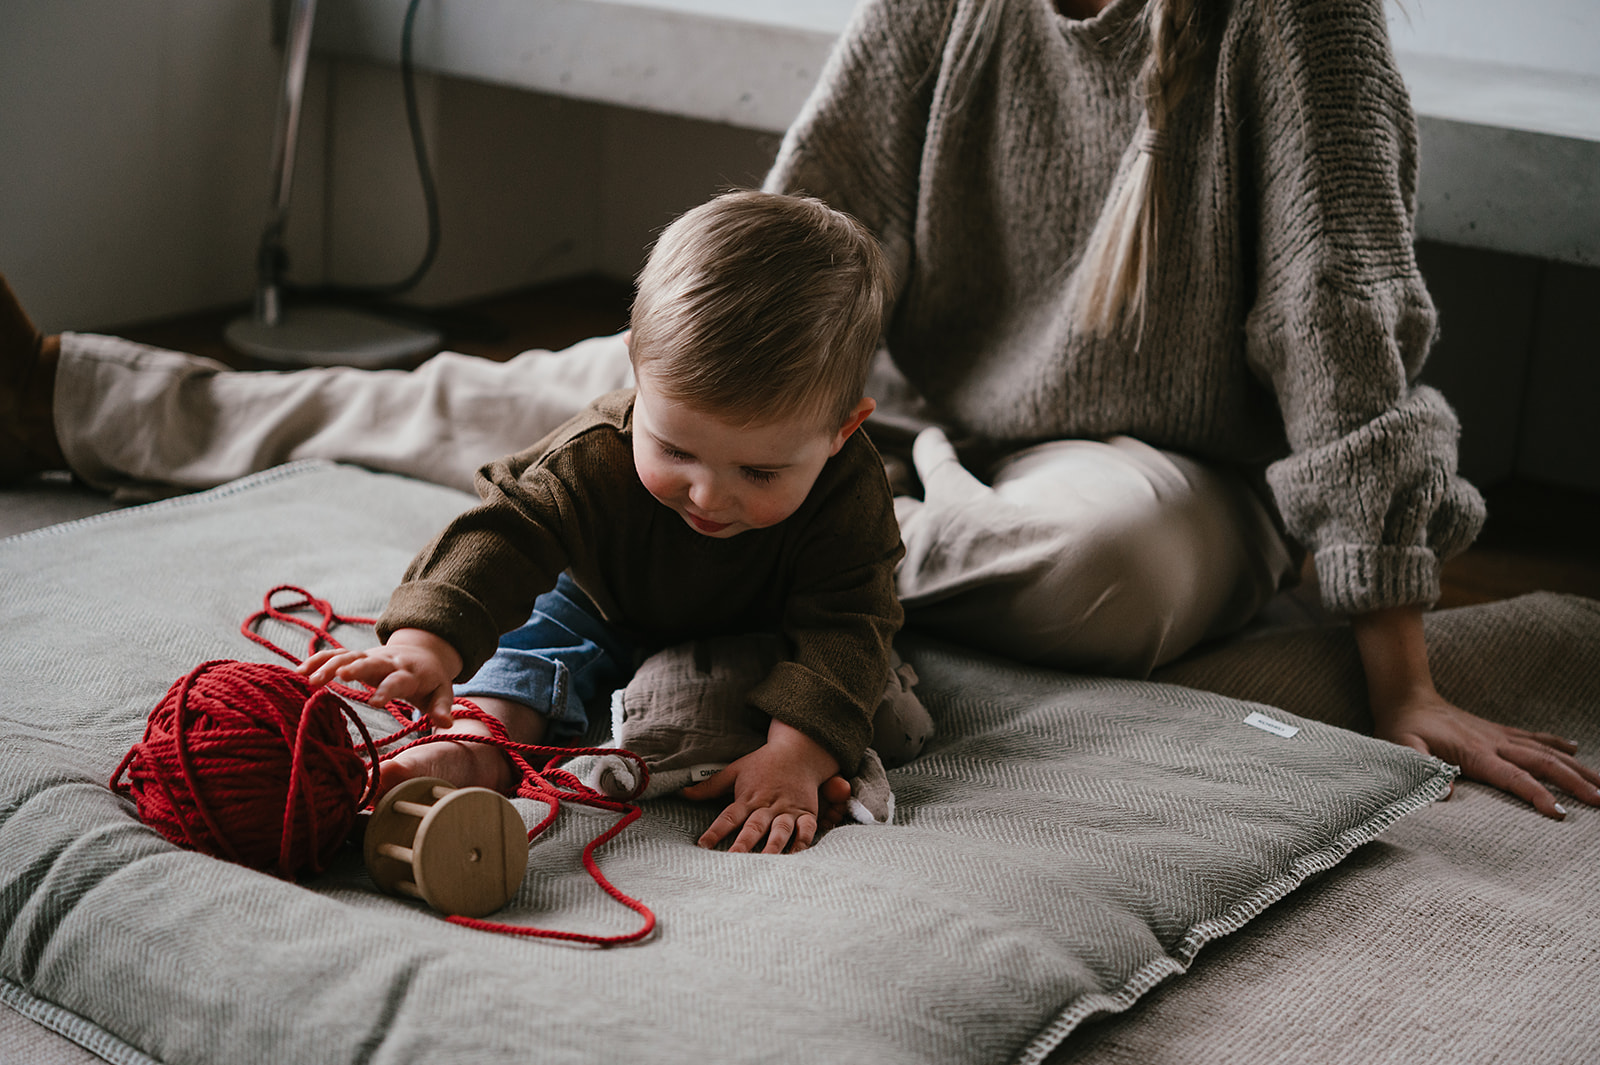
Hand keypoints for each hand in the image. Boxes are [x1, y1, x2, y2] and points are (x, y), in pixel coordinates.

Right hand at [299, 627, 461, 728]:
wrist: (423, 652)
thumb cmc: (430, 680)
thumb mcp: (442, 692)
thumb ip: (442, 708)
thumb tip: (446, 724)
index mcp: (409, 672)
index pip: (397, 681)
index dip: (386, 690)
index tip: (374, 703)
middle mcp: (386, 661)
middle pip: (369, 663)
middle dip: (355, 669)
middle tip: (338, 677)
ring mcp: (369, 657)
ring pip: (347, 657)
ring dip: (328, 666)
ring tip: (308, 681)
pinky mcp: (356, 657)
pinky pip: (334, 655)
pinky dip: (318, 660)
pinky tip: (298, 672)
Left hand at [680, 720, 840, 852]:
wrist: (799, 751)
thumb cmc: (763, 763)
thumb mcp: (735, 770)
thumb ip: (710, 785)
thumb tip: (683, 792)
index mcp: (748, 798)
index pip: (728, 816)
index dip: (715, 831)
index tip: (703, 845)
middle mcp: (767, 806)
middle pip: (754, 827)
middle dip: (744, 844)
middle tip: (734, 860)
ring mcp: (787, 810)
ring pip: (780, 830)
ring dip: (773, 847)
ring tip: (765, 863)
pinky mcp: (805, 813)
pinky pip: (806, 829)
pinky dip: (802, 842)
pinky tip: (796, 857)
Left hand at [1354, 606, 1599, 818]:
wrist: (1405, 697)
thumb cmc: (1402, 727)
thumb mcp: (1402, 748)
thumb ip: (1421, 769)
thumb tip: (1444, 794)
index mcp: (1475, 753)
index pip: (1514, 778)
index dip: (1538, 796)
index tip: (1561, 814)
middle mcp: (1495, 743)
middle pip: (1544, 764)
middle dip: (1575, 783)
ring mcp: (1499, 735)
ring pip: (1547, 751)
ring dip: (1576, 767)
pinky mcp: (1497, 730)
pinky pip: (1533, 737)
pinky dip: (1556, 743)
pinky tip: (1575, 750)